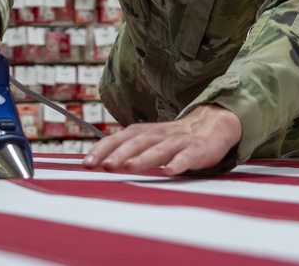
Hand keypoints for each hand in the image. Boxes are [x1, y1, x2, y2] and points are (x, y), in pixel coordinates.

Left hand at [83, 105, 242, 174]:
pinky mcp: (197, 150)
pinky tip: (169, 171)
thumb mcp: (148, 140)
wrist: (211, 126)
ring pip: (158, 149)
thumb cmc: (173, 138)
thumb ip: (127, 149)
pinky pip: (186, 157)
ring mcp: (177, 142)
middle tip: (104, 165)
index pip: (118, 138)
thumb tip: (99, 161)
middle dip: (119, 154)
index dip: (102, 149)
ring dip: (143, 158)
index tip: (87, 163)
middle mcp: (158, 134)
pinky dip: (177, 163)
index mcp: (143, 132)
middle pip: (136, 142)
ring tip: (129, 167)